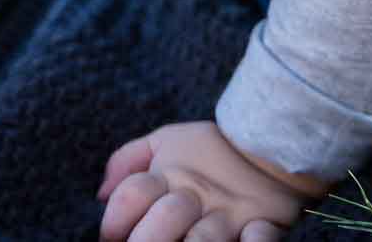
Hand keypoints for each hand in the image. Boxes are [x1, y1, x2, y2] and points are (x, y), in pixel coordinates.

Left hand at [96, 120, 323, 240]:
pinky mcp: (262, 225)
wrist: (271, 139)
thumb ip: (128, 161)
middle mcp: (196, 195)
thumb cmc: (212, 148)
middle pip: (164, 220)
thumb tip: (100, 194)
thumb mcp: (166, 141)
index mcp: (170, 174)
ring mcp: (229, 214)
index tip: (111, 239)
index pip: (132, 196)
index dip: (114, 222)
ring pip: (204, 239)